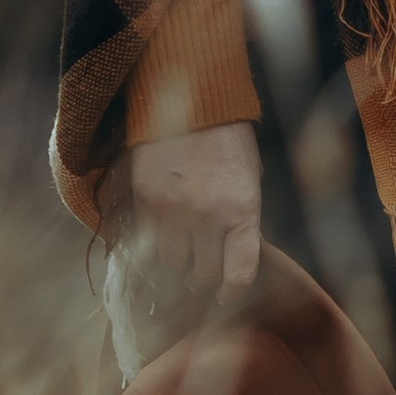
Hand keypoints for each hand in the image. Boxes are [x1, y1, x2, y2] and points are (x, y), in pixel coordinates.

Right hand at [99, 119, 261, 379]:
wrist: (194, 99)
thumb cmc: (229, 140)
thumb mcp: (249, 178)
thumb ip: (240, 219)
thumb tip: (230, 257)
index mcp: (243, 210)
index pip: (240, 273)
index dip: (231, 292)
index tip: (225, 295)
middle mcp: (208, 217)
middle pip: (202, 275)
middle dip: (204, 275)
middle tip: (202, 266)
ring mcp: (174, 211)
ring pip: (171, 263)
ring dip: (177, 259)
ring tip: (181, 244)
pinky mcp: (146, 201)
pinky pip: (146, 242)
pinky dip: (152, 244)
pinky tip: (159, 233)